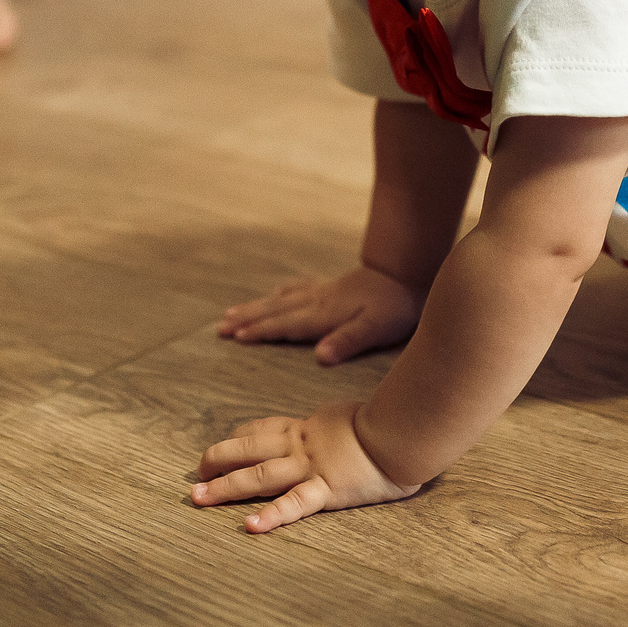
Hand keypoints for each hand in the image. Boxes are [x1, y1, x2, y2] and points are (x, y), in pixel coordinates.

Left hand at [190, 403, 418, 532]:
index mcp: (310, 426)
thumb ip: (342, 426)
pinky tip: (249, 527)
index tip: (224, 443)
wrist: (406, 428)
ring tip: (199, 498)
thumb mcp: (357, 416)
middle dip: (219, 460)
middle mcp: (303, 444)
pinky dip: (270, 516)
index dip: (240, 436)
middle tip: (195, 473)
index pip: (265, 428)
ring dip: (226, 487)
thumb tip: (345, 430)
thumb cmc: (393, 421)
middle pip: (250, 449)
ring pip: (259, 475)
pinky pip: (294, 504)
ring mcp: (312, 467)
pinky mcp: (328, 489)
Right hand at [216, 265, 423, 364]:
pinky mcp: (333, 286)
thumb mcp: (376, 327)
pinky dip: (281, 293)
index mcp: (324, 315)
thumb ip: (348, 341)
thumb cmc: (394, 304)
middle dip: (247, 319)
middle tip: (220, 326)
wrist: (407, 269)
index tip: (234, 336)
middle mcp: (317, 301)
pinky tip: (277, 293)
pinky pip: (297, 289)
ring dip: (257, 307)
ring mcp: (323, 292)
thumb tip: (319, 357)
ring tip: (233, 312)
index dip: (260, 331)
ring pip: (281, 299)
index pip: (286, 325)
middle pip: (275, 310)